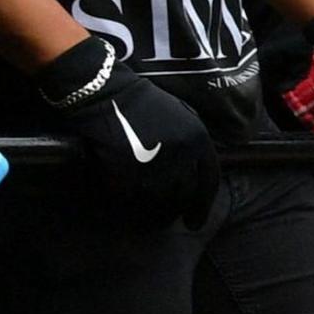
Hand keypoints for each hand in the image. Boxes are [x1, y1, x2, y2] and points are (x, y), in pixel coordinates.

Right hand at [38, 38, 218, 225]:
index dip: (202, 206)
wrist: (104, 91)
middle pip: (183, 196)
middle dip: (176, 212)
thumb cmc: (142, 101)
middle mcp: (181, 155)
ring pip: (158, 202)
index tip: (194, 221)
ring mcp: (153, 164)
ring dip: (153, 215)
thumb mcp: (182, 114)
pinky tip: (124, 210)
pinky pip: (128, 198)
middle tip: (168, 222)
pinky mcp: (124, 171)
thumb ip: (193, 141)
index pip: (208, 181)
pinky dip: (126, 206)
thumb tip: (197, 171)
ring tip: (147, 221)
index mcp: (198, 140)